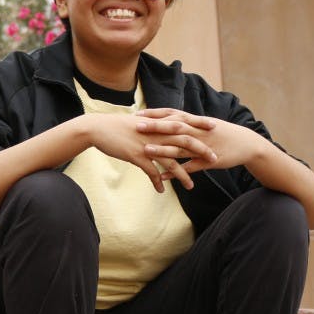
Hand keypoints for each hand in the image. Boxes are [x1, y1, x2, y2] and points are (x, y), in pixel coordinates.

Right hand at [82, 113, 216, 191]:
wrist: (98, 128)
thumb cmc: (117, 125)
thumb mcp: (138, 122)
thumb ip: (153, 124)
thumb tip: (162, 124)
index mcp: (158, 123)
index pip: (184, 122)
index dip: (200, 125)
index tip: (215, 128)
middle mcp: (156, 133)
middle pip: (185, 141)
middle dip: (201, 151)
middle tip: (214, 160)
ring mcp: (147, 145)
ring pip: (171, 161)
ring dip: (182, 175)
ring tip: (191, 186)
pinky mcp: (137, 156)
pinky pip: (151, 172)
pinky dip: (157, 182)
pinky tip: (162, 190)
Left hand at [134, 108, 267, 180]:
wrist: (247, 144)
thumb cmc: (223, 134)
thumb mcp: (205, 125)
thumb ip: (188, 123)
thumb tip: (169, 119)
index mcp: (196, 122)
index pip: (173, 114)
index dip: (156, 114)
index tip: (138, 113)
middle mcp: (198, 131)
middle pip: (174, 127)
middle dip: (155, 127)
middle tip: (136, 126)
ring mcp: (203, 146)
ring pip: (180, 147)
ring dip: (163, 149)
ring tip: (145, 150)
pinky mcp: (208, 161)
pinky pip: (190, 167)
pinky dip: (176, 172)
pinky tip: (162, 177)